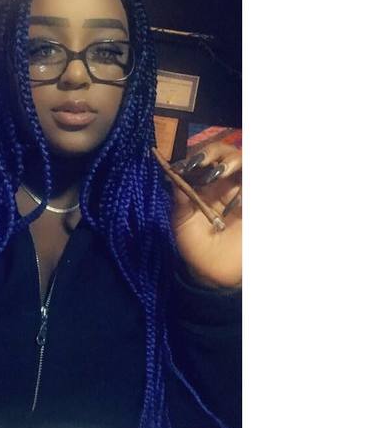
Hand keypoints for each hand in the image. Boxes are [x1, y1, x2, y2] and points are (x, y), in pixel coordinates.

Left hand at [170, 142, 241, 288]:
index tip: (185, 165)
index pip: (205, 159)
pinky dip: (246, 188)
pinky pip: (255, 186)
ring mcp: (244, 192)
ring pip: (245, 163)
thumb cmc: (195, 246)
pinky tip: (238, 201)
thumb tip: (171, 173)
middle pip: (227, 154)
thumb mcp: (182, 223)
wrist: (214, 273)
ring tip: (220, 173)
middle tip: (205, 165)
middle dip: (216, 154)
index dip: (197, 157)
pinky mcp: (255, 204)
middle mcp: (226, 183)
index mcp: (205, 185)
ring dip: (233, 162)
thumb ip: (180, 200)